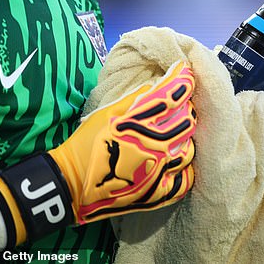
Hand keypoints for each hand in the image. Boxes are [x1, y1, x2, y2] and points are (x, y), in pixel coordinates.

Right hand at [51, 60, 196, 222]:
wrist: (74, 183)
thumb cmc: (86, 144)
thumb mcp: (106, 113)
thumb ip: (133, 99)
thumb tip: (154, 85)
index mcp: (139, 122)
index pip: (171, 95)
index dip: (182, 79)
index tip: (185, 71)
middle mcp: (154, 146)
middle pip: (187, 120)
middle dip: (186, 106)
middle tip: (178, 104)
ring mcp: (159, 171)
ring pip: (189, 148)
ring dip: (186, 137)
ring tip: (175, 133)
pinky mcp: (157, 193)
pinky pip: (185, 178)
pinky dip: (184, 167)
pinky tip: (176, 160)